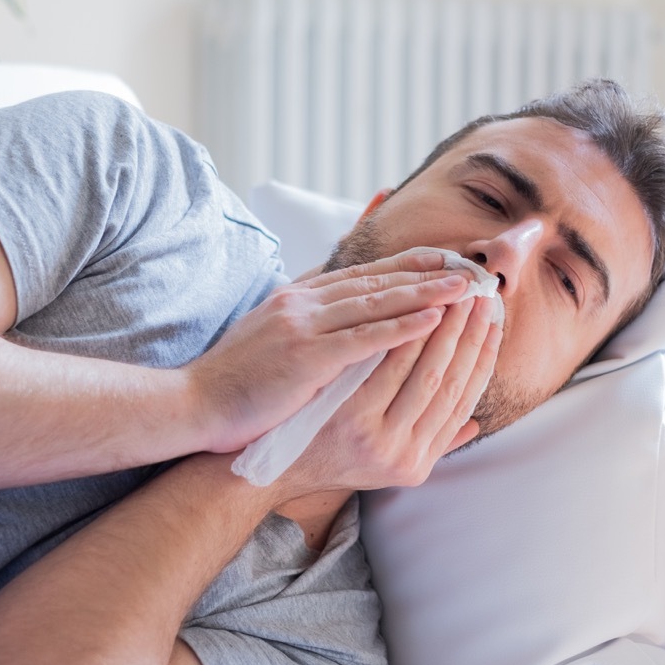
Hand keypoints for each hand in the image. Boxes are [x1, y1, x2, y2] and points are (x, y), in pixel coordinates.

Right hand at [187, 250, 479, 453]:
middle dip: (426, 270)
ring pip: (376, 301)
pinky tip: (433, 319)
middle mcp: (302, 302)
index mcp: (296, 297)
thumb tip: (336, 313)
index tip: (442, 258)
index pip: (361, 273)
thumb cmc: (235, 382)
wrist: (194, 405)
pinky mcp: (304, 356)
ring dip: (426, 291)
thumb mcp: (269, 337)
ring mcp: (302, 326)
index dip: (405, 264)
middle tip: (469, 264)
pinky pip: (363, 337)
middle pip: (376, 278)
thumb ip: (304, 321)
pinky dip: (401, 325)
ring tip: (467, 286)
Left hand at [276, 295, 501, 496]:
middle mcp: (402, 453)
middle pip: (451, 382)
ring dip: (444, 328)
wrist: (271, 469)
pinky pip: (386, 365)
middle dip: (469, 334)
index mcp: (416, 462)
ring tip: (456, 293)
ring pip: (426, 372)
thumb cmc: (326, 457)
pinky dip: (405, 334)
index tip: (494, 324)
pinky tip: (416, 306)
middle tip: (482, 297)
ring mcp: (376, 435)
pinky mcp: (349, 414)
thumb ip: (428, 445)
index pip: (462, 400)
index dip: (482, 359)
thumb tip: (474, 424)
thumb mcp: (383, 465)